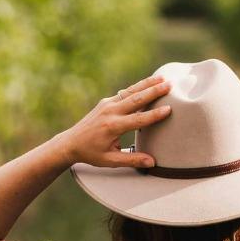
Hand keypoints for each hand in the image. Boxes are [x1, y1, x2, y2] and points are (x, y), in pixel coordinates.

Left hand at [57, 74, 172, 167]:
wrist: (70, 143)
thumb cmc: (91, 153)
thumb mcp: (110, 161)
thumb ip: (132, 160)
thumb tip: (152, 162)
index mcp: (112, 127)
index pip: (138, 119)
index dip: (154, 115)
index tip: (168, 109)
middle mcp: (110, 112)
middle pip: (136, 99)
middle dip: (153, 91)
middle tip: (169, 85)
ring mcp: (107, 105)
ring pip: (131, 92)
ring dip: (147, 84)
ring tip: (162, 78)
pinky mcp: (106, 102)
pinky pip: (124, 93)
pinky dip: (138, 87)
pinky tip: (148, 83)